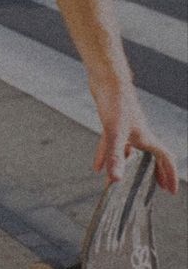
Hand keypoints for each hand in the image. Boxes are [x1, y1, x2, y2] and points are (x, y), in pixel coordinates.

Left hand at [90, 75, 177, 194]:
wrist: (106, 77)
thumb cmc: (115, 101)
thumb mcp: (114, 133)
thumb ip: (114, 156)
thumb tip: (115, 180)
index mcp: (145, 137)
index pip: (165, 158)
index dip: (170, 174)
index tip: (171, 191)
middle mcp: (139, 133)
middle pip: (151, 156)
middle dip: (154, 173)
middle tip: (155, 187)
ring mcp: (126, 127)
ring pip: (131, 151)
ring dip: (128, 167)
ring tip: (120, 182)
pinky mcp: (112, 121)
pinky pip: (112, 143)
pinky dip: (106, 156)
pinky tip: (98, 167)